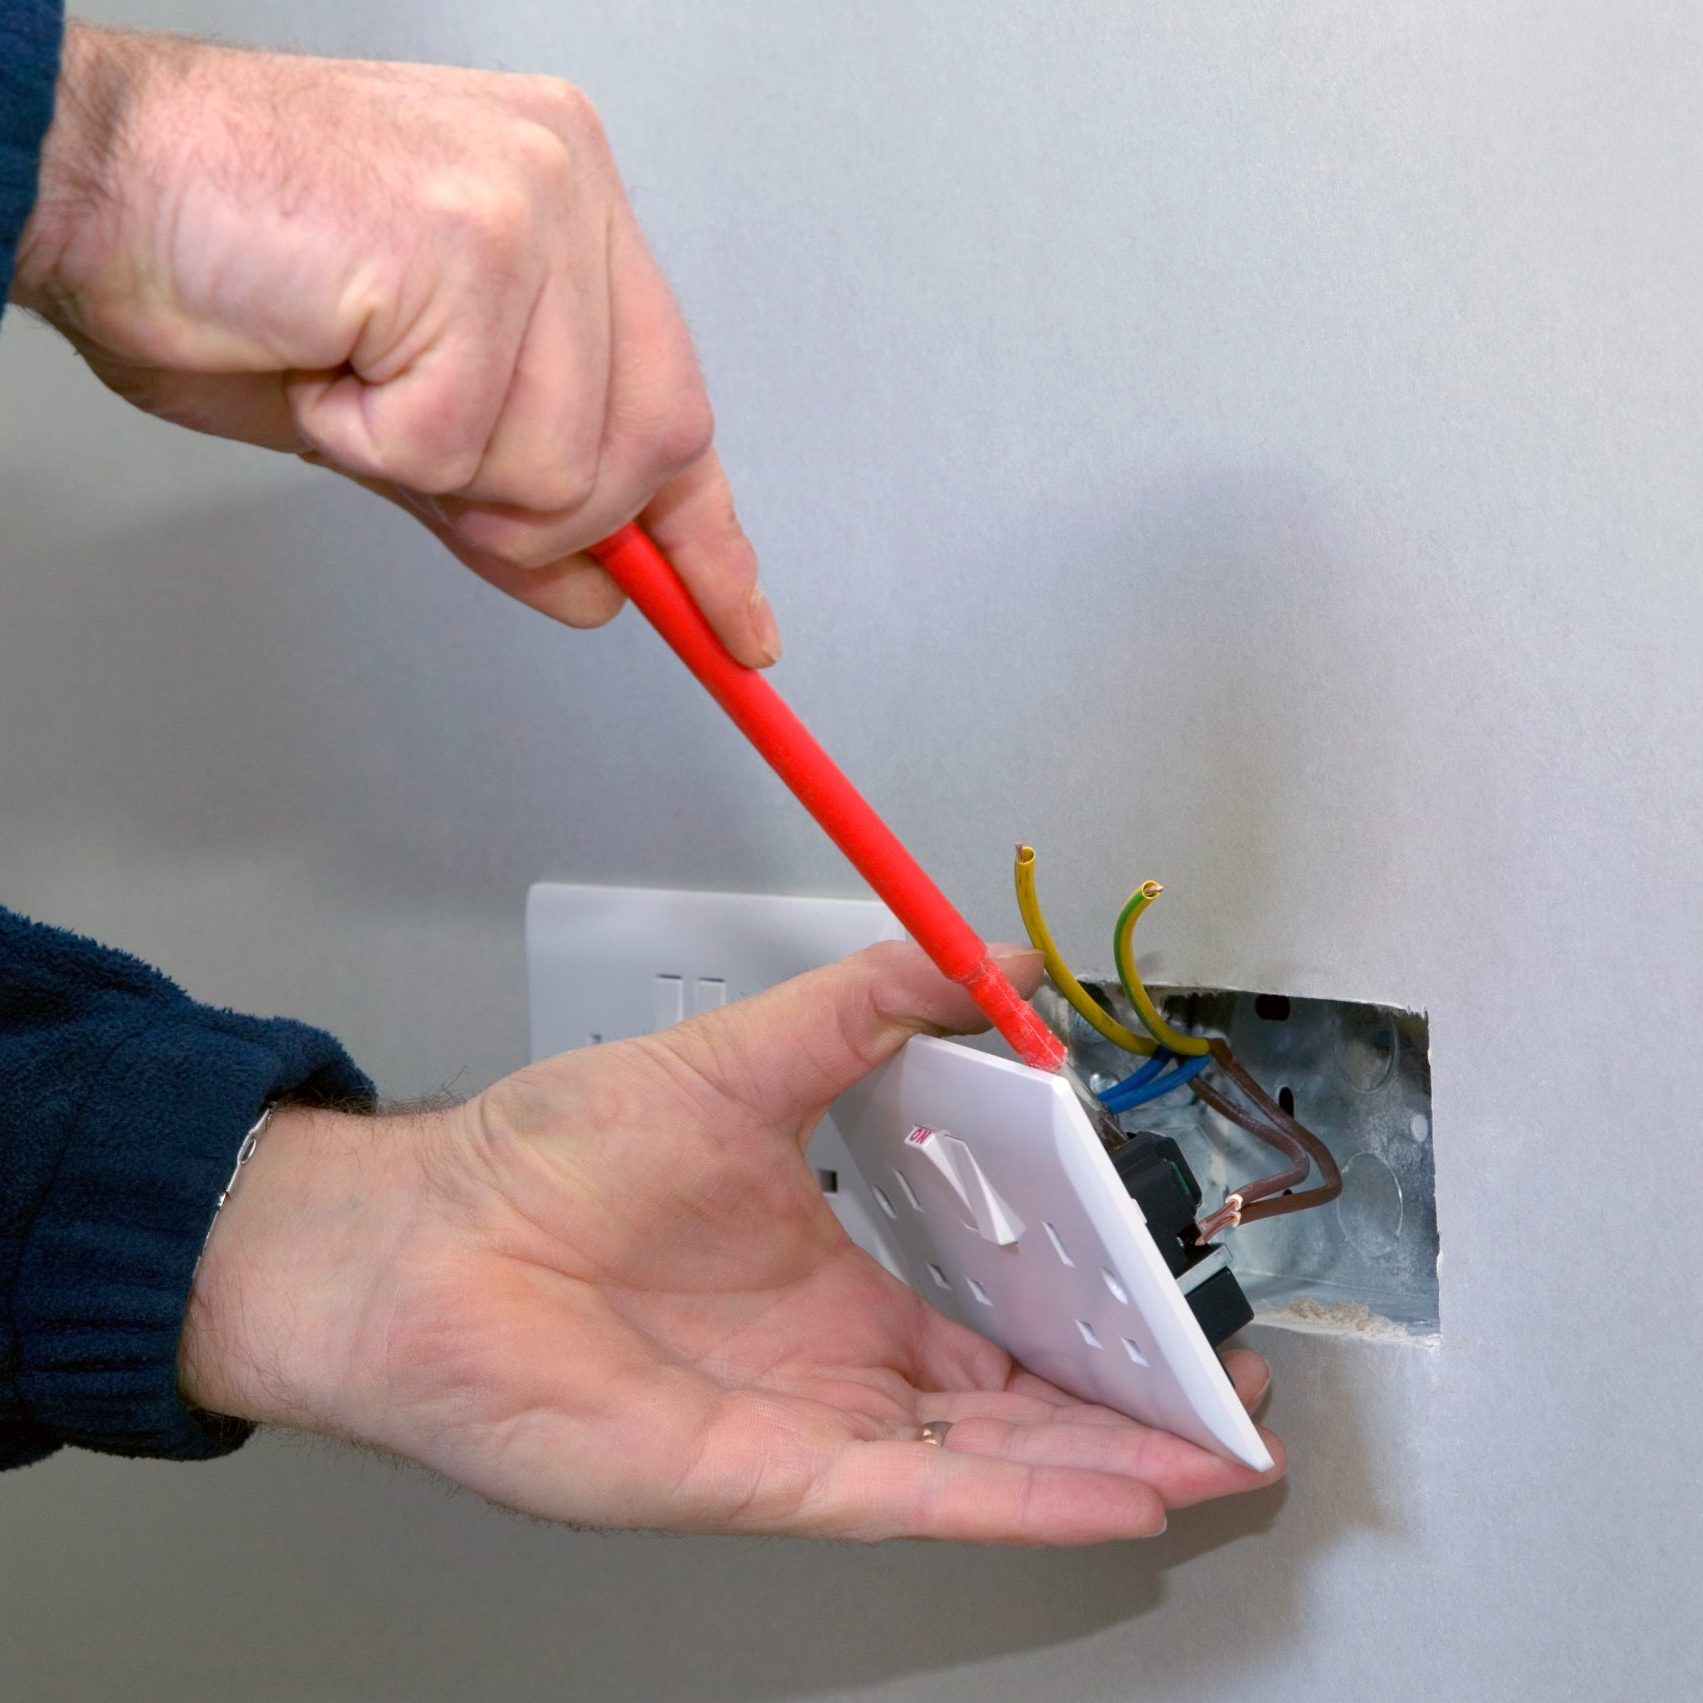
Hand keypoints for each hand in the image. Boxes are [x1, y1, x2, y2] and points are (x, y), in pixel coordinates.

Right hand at [13, 25, 776, 663]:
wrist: (88, 174)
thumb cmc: (228, 268)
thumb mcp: (400, 421)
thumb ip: (513, 499)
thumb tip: (599, 585)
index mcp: (570, 210)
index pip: (679, 408)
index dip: (708, 539)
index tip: (741, 626)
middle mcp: (571, 188)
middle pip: (650, 449)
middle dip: (545, 514)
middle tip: (428, 456)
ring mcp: (532, 206)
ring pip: (562, 466)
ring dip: (440, 471)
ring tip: (354, 376)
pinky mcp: (469, 247)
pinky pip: (462, 446)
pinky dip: (375, 442)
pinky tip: (327, 361)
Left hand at [181, 942, 1282, 1544]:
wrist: (421, 1237)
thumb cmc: (549, 1155)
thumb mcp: (744, 1055)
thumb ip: (867, 1004)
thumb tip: (988, 958)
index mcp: (838, 1276)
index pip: (997, 1317)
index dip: (1090, 1312)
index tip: (1168, 1292)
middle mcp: (834, 1364)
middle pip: (1017, 1402)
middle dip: (1128, 1401)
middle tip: (1228, 1392)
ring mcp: (808, 1429)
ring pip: (990, 1459)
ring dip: (1106, 1458)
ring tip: (1213, 1452)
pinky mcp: (767, 1478)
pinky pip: (921, 1497)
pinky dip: (1025, 1497)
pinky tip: (1115, 1493)